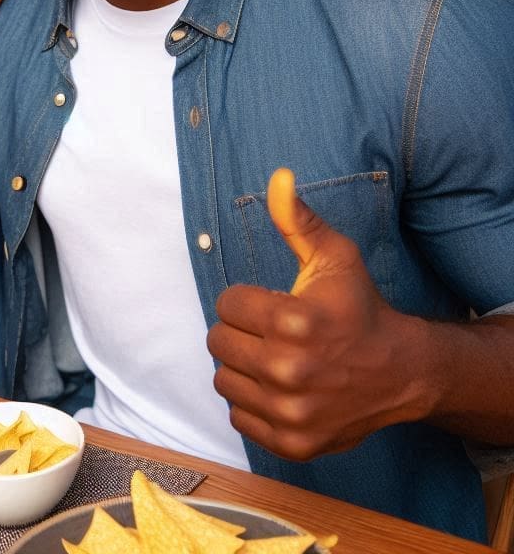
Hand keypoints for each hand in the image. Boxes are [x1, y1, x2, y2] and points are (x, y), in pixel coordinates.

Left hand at [207, 168, 416, 460]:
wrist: (401, 372)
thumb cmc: (359, 308)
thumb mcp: (334, 257)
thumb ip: (297, 219)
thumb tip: (278, 177)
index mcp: (294, 321)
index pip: (226, 304)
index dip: (246, 300)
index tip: (272, 305)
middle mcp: (289, 370)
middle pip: (218, 342)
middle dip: (239, 332)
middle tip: (271, 332)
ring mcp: (290, 412)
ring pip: (223, 379)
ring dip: (242, 367)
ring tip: (275, 358)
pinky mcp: (292, 442)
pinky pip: (238, 417)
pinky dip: (252, 402)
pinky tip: (280, 388)